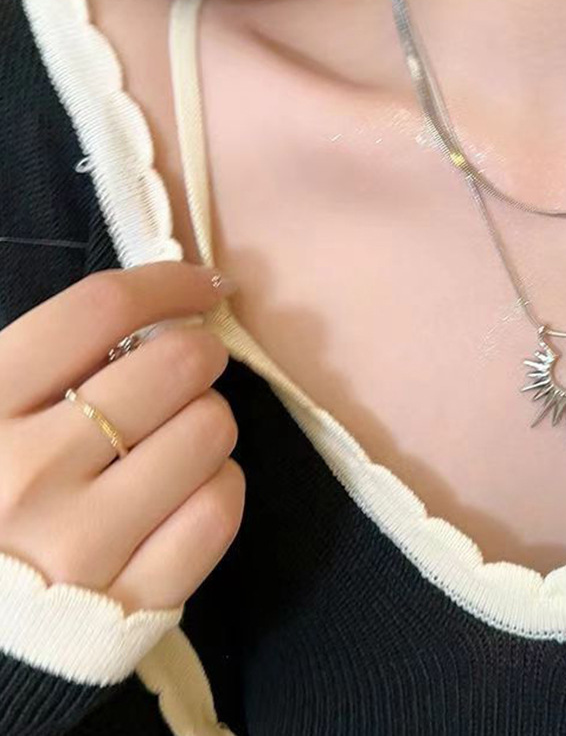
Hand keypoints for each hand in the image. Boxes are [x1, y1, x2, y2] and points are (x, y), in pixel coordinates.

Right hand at [0, 262, 243, 613]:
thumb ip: (52, 360)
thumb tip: (158, 310)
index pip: (97, 308)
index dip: (168, 282)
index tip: (202, 285)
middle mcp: (29, 474)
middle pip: (177, 365)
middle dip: (199, 354)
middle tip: (188, 371)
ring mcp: (84, 543)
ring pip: (211, 430)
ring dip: (207, 423)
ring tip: (174, 440)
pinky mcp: (136, 598)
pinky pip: (221, 507)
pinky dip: (220, 485)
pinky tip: (189, 489)